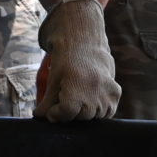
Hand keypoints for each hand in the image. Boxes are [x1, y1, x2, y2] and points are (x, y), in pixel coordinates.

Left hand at [33, 0, 118, 121]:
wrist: (84, 39)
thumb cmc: (65, 58)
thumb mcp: (52, 78)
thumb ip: (47, 100)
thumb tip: (39, 117)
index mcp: (76, 83)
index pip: (66, 112)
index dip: (55, 114)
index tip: (51, 111)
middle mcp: (94, 87)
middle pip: (81, 117)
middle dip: (69, 114)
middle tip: (63, 102)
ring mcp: (107, 89)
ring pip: (95, 116)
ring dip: (84, 113)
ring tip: (77, 98)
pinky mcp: (116, 91)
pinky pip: (108, 111)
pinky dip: (99, 110)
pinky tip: (89, 99)